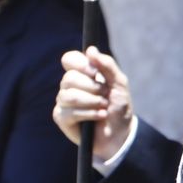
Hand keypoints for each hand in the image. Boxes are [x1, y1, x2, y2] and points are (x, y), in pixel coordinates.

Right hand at [54, 47, 133, 161]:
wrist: (121, 132)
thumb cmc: (119, 106)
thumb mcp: (119, 83)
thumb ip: (107, 65)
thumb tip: (90, 50)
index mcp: (83, 73)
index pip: (69, 59)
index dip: (79, 64)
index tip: (94, 73)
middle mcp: (70, 86)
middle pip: (68, 78)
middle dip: (92, 88)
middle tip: (105, 95)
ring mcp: (63, 101)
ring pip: (68, 96)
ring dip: (91, 102)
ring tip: (103, 106)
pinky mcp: (61, 117)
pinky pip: (69, 112)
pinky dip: (88, 114)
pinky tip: (99, 116)